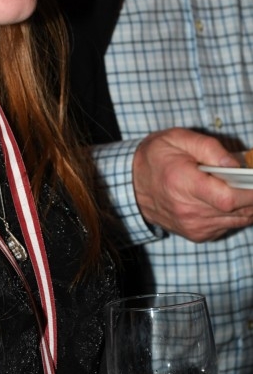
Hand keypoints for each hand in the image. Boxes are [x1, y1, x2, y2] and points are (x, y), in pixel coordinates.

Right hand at [132, 128, 252, 240]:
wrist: (132, 184)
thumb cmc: (156, 157)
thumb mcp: (178, 139)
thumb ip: (209, 148)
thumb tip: (236, 164)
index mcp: (183, 183)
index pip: (227, 198)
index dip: (251, 192)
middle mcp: (188, 210)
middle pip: (238, 210)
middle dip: (252, 194)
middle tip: (250, 177)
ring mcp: (193, 226)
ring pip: (238, 220)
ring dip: (247, 204)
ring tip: (240, 184)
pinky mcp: (197, 234)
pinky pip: (228, 225)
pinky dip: (236, 212)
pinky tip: (227, 196)